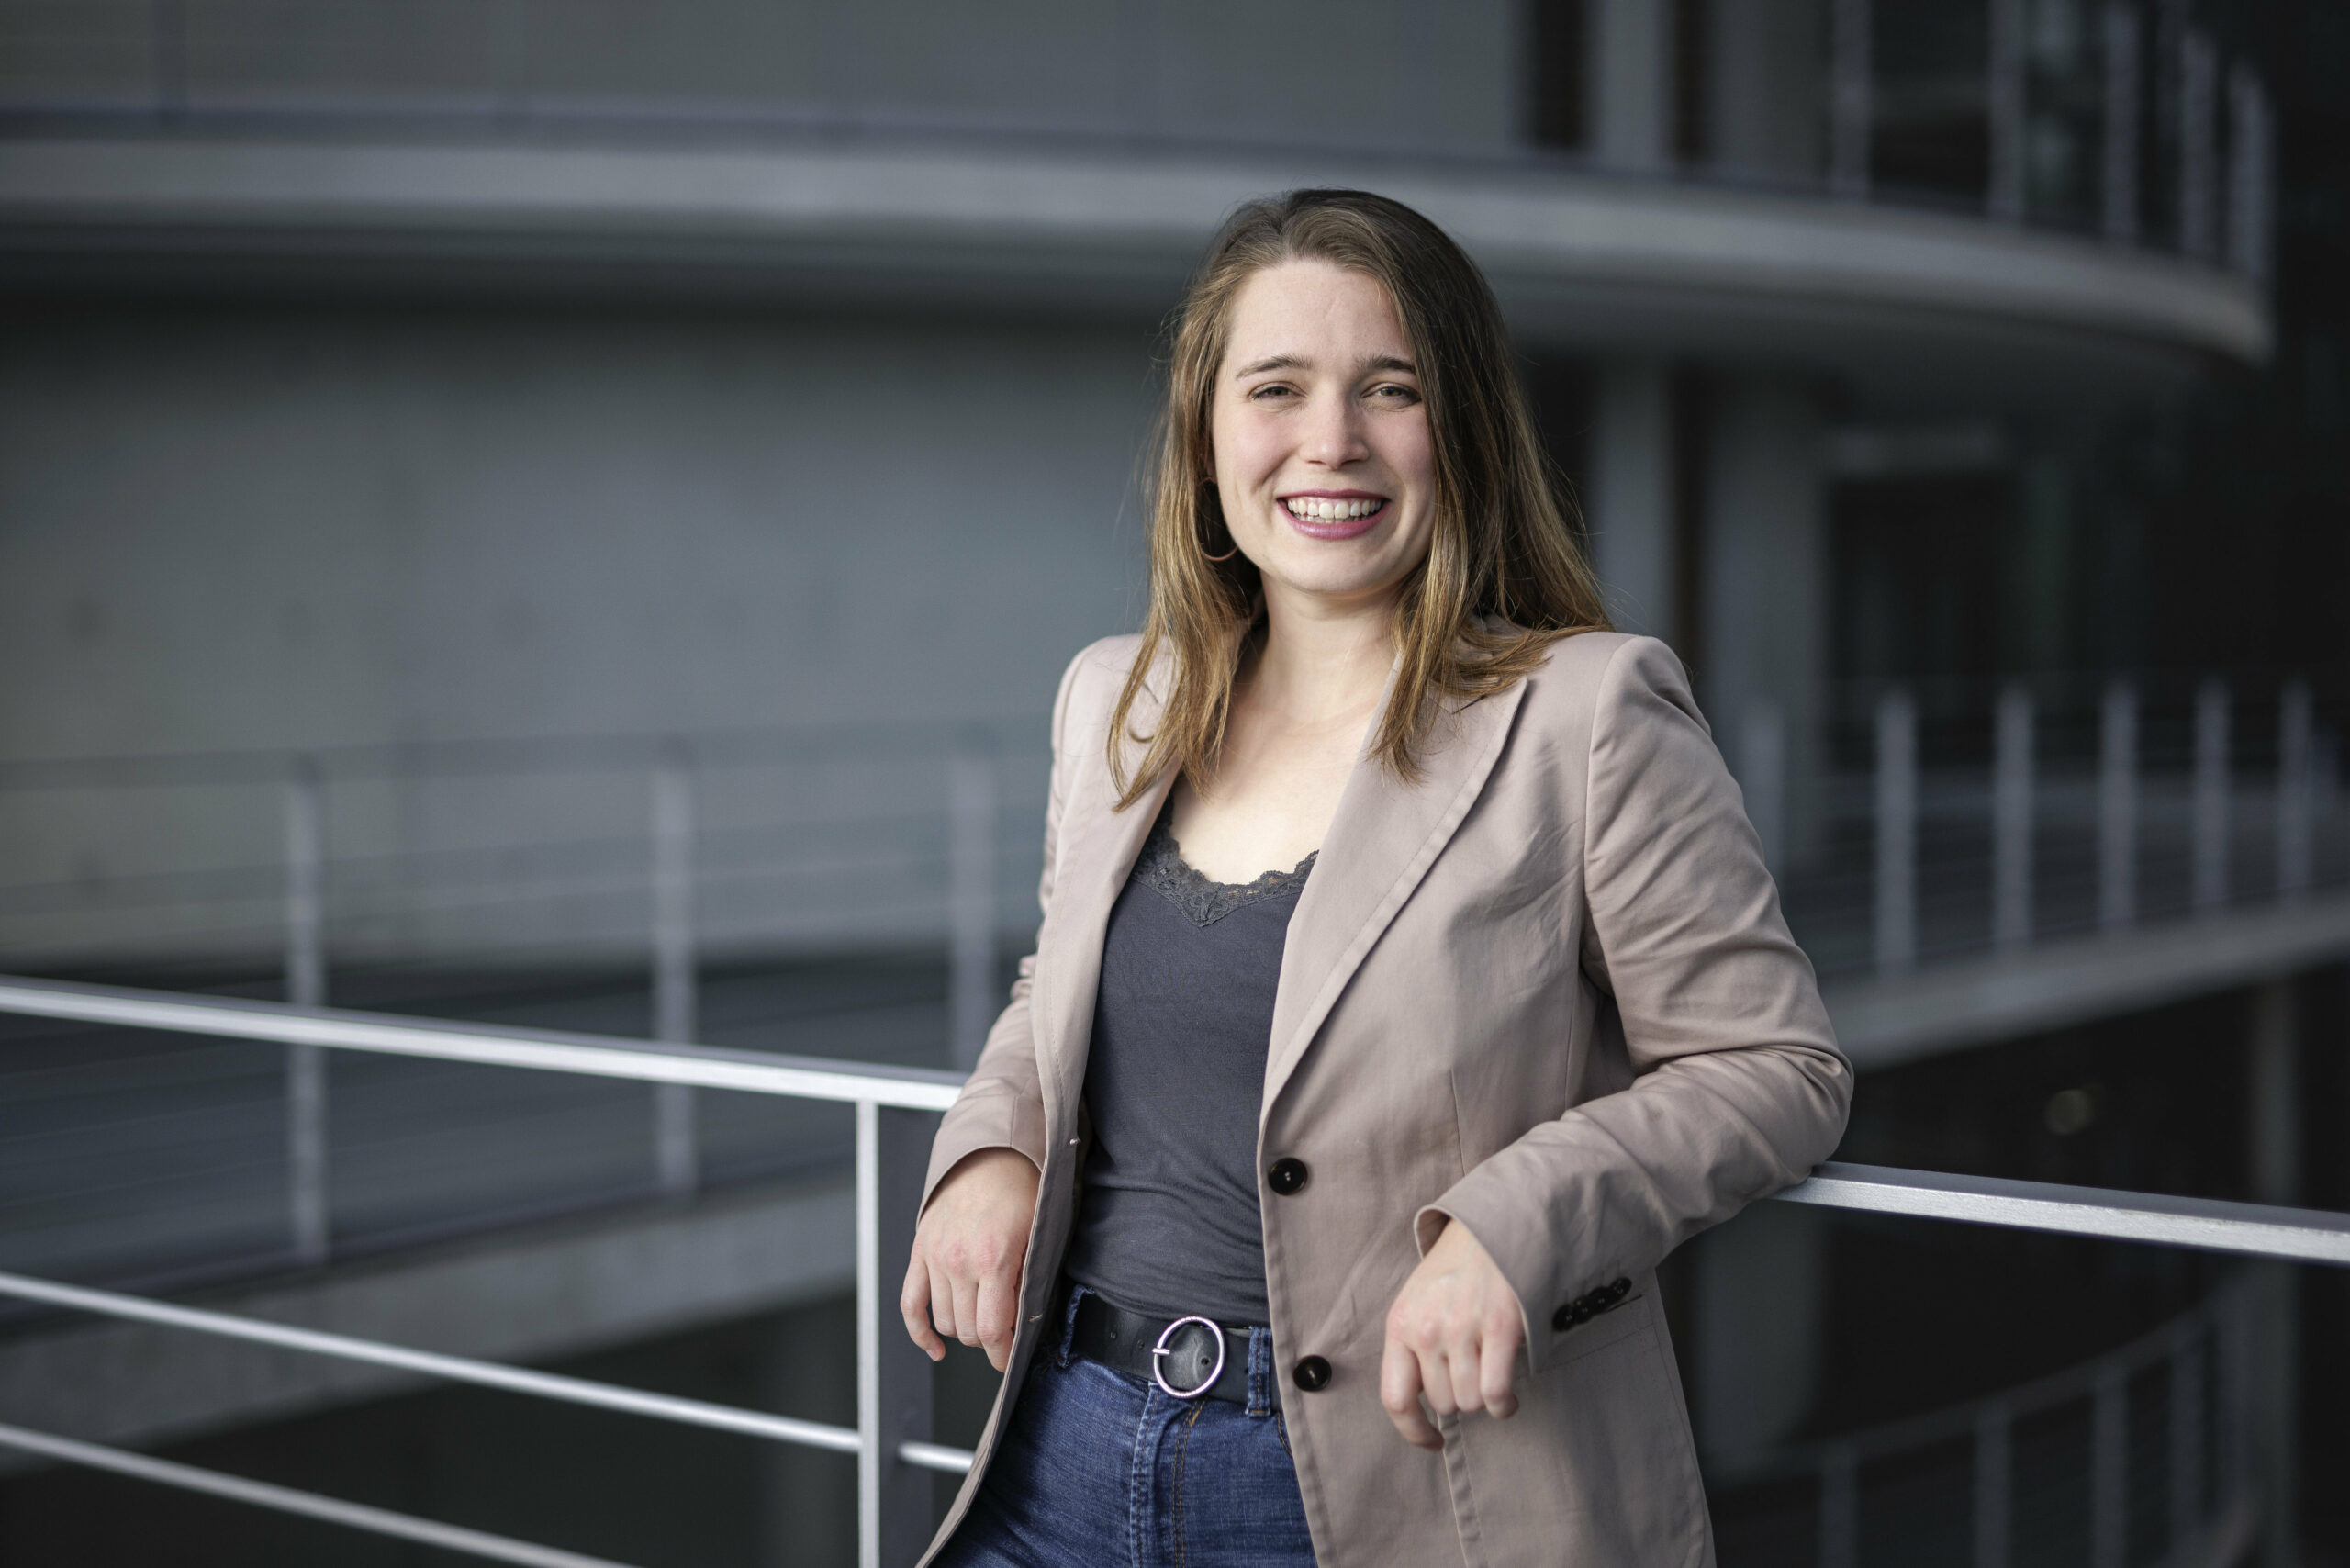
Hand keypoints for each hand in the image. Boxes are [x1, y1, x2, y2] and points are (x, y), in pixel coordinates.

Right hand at [900, 1147, 1039, 1371]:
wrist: (989, 1154)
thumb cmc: (1020, 1190)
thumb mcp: (1036, 1235)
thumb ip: (1026, 1282)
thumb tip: (1019, 1322)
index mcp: (993, 1258)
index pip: (991, 1330)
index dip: (1003, 1354)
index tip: (1011, 1360)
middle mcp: (958, 1261)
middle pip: (966, 1331)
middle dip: (988, 1339)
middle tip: (1004, 1329)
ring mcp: (935, 1258)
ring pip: (943, 1321)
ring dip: (963, 1329)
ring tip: (981, 1316)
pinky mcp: (920, 1251)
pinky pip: (910, 1304)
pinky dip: (919, 1332)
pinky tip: (936, 1347)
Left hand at [1379, 1219, 1524, 1447]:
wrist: (1493, 1225)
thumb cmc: (1455, 1270)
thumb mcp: (1417, 1302)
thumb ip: (1412, 1347)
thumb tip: (1421, 1404)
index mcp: (1400, 1324)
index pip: (1395, 1399)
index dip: (1413, 1432)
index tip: (1431, 1441)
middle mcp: (1427, 1328)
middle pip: (1442, 1404)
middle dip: (1459, 1399)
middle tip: (1472, 1375)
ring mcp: (1463, 1328)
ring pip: (1470, 1403)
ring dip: (1484, 1400)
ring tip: (1491, 1375)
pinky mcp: (1500, 1328)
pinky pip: (1496, 1393)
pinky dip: (1505, 1404)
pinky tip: (1508, 1395)